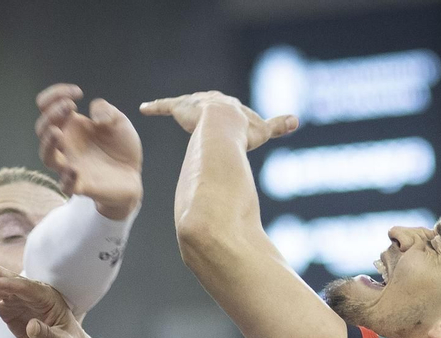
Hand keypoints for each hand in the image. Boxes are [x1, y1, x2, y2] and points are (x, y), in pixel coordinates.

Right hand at [35, 84, 142, 219]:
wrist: (133, 175)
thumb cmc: (121, 147)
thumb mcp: (118, 121)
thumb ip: (105, 109)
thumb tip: (92, 113)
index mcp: (71, 126)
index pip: (47, 107)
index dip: (55, 94)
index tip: (78, 93)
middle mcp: (66, 145)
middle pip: (42, 129)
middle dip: (50, 114)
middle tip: (70, 106)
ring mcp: (71, 165)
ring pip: (47, 157)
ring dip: (48, 143)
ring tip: (57, 133)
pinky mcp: (81, 186)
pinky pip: (65, 186)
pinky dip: (66, 179)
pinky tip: (74, 170)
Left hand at [139, 91, 297, 149]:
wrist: (224, 129)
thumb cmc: (242, 133)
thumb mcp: (262, 132)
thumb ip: (278, 126)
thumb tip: (297, 120)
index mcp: (232, 106)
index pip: (229, 108)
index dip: (228, 114)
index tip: (226, 119)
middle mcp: (213, 100)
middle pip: (208, 102)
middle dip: (204, 107)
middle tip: (199, 114)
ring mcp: (196, 104)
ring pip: (187, 103)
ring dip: (182, 107)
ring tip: (177, 111)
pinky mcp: (180, 108)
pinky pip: (165, 106)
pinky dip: (155, 106)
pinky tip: (143, 108)